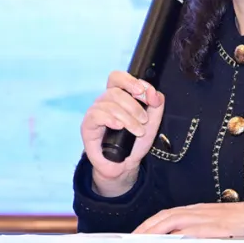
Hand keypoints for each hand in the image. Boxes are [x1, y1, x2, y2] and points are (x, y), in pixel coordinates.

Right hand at [81, 70, 164, 196]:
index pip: (117, 77)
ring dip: (128, 118)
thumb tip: (153, 91)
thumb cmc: (135, 141)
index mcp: (117, 96)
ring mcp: (94, 112)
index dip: (129, 81)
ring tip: (137, 131)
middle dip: (134, 105)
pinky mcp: (87, 125)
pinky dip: (110, 119)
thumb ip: (156, 104)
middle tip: (144, 120)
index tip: (143, 92)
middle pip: (116, 91)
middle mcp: (104, 101)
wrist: (124, 165)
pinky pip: (96, 115)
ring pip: (109, 104)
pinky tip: (119, 127)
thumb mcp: (152, 122)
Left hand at [133, 202, 243, 238]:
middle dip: (146, 227)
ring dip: (153, 230)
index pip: (167, 215)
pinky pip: (188, 231)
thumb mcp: (217, 226)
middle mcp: (196, 211)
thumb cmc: (240, 222)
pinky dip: (173, 236)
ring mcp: (203, 218)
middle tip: (131, 239)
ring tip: (140, 241)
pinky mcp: (212, 226)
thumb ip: (199, 232)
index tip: (137, 233)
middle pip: (164, 216)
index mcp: (196, 210)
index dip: (150, 223)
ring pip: (171, 221)